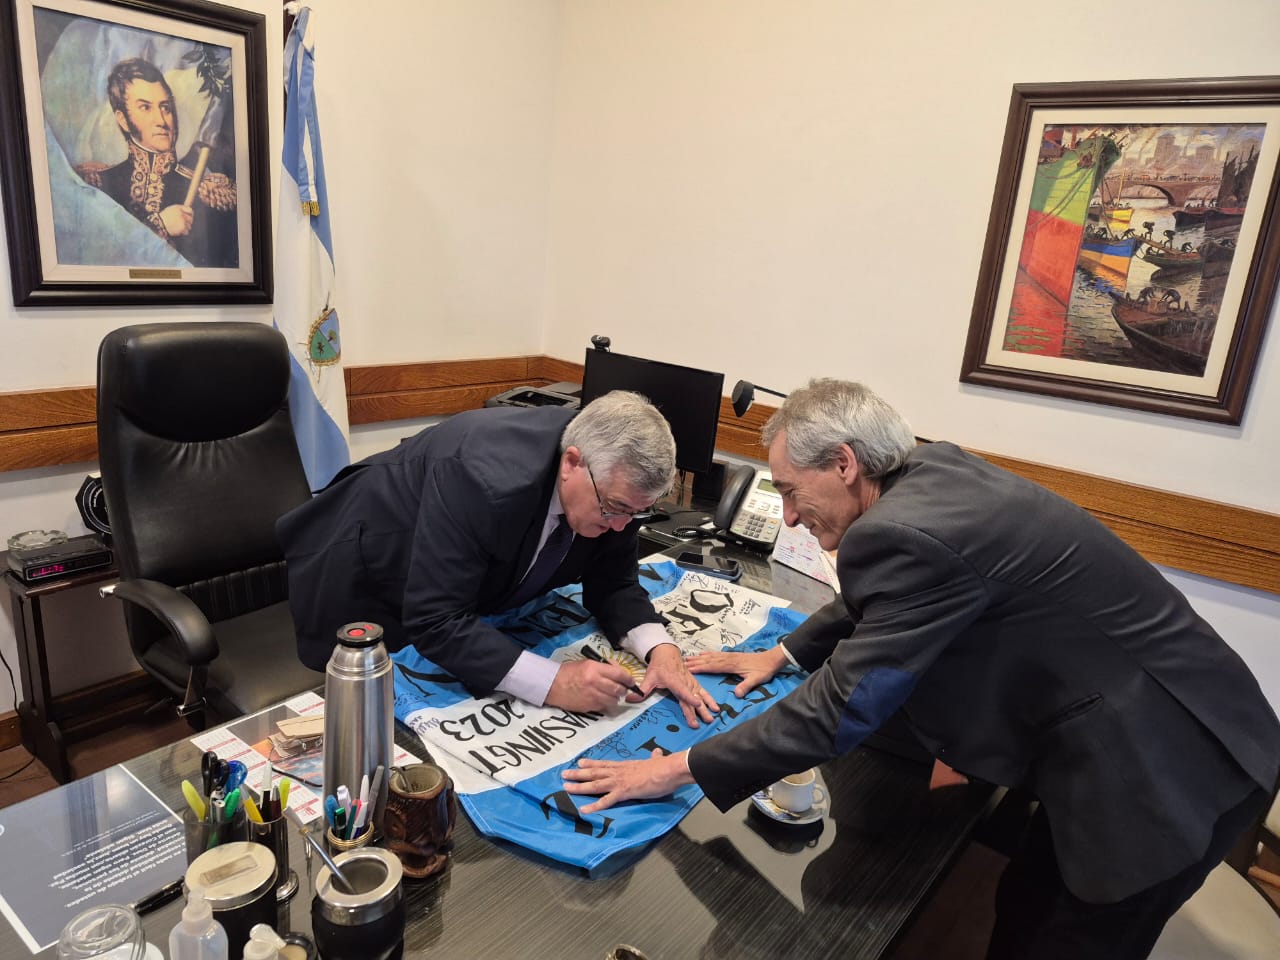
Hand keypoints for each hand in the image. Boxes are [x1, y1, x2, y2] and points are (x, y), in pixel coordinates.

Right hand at [159, 204, 193, 236]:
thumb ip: (180, 210)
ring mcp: (183, 221)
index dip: (190, 214)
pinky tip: (177, 231)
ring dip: (185, 228)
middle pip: (191, 219)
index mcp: (179, 208)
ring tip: (177, 227)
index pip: (190, 210)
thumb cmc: (164, 217)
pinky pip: (186, 231)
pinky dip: (183, 232)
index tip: (188, 217)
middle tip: (182, 224)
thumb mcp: (171, 209)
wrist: (158, 224)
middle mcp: (182, 214)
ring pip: (189, 226)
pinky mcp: (182, 228)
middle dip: (187, 222)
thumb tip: (190, 213)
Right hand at [546, 658, 635, 712]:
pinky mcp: (589, 707)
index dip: (628, 679)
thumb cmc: (569, 672)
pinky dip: (606, 704)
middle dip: (623, 690)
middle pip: (618, 689)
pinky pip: (604, 706)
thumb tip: (619, 671)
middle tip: (623, 689)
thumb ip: (604, 667)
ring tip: (612, 695)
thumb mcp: (587, 663)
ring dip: (615, 698)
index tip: (631, 681)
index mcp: (595, 669)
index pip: (619, 674)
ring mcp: (592, 696)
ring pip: (613, 700)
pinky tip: (601, 699)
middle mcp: (595, 682)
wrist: (552, 685)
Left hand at [562, 748, 693, 812]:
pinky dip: (594, 806)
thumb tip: (658, 753)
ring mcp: (620, 782)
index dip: (591, 764)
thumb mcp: (657, 760)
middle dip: (578, 774)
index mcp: (626, 766)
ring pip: (595, 784)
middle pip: (594, 773)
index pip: (605, 764)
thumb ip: (654, 758)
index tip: (580, 762)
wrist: (668, 770)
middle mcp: (619, 772)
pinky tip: (583, 810)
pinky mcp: (624, 792)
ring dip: (579, 786)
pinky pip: (606, 801)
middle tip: (564, 774)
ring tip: (566, 787)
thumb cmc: (664, 767)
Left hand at [635, 643, 717, 727]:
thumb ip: (642, 690)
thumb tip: (630, 699)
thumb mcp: (649, 677)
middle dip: (699, 710)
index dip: (690, 698)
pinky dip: (710, 699)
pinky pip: (703, 691)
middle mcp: (685, 682)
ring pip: (700, 695)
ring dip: (707, 706)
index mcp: (674, 681)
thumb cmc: (659, 666)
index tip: (697, 704)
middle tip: (704, 721)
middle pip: (692, 698)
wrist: (667, 653)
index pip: (683, 691)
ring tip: (713, 716)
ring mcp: (691, 682)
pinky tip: (715, 707)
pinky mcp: (694, 683)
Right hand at [684, 646, 789, 697]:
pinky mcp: (732, 655)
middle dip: (696, 662)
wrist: (771, 659)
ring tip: (688, 658)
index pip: (713, 667)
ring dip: (699, 657)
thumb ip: (746, 686)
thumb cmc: (764, 670)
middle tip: (683, 663)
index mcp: (732, 665)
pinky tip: (703, 653)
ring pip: (711, 656)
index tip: (689, 669)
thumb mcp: (756, 680)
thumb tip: (737, 695)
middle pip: (709, 660)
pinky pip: (717, 654)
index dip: (701, 668)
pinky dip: (708, 654)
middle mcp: (728, 659)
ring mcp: (729, 656)